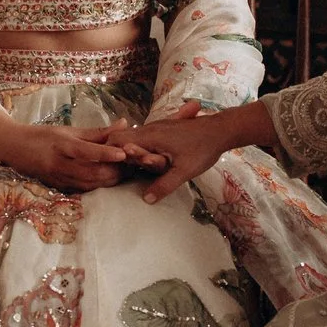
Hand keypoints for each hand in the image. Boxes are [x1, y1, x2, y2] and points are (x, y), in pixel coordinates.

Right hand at [0, 122, 135, 191]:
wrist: (14, 149)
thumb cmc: (42, 136)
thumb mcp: (68, 130)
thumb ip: (97, 132)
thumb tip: (124, 124)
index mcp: (61, 145)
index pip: (86, 151)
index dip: (105, 153)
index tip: (123, 153)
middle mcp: (59, 165)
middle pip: (92, 173)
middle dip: (115, 171)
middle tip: (133, 163)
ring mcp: (58, 179)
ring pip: (91, 184)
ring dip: (111, 180)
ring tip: (127, 171)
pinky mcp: (59, 189)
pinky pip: (85, 190)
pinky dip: (100, 185)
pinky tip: (112, 179)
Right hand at [117, 103, 247, 203]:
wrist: (221, 130)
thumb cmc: (202, 149)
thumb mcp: (183, 172)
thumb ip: (163, 185)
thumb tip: (146, 199)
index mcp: (149, 137)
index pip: (117, 140)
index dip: (107, 152)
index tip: (104, 167)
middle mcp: (150, 129)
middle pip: (121, 136)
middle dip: (114, 152)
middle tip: (111, 169)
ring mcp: (157, 127)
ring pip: (133, 136)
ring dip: (126, 149)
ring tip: (123, 166)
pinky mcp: (165, 128)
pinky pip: (143, 137)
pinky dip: (137, 146)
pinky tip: (141, 158)